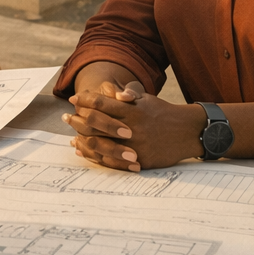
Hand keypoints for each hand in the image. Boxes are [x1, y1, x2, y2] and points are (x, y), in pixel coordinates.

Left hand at [63, 79, 203, 170]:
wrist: (187, 132)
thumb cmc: (162, 112)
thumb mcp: (146, 98)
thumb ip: (127, 95)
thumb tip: (109, 92)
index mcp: (132, 110)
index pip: (101, 103)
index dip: (84, 100)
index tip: (73, 98)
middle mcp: (131, 128)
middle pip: (95, 124)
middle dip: (76, 119)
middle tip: (66, 117)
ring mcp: (134, 146)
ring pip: (99, 144)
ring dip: (81, 140)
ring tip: (71, 136)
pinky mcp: (138, 161)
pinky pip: (110, 161)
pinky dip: (94, 156)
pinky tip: (84, 151)